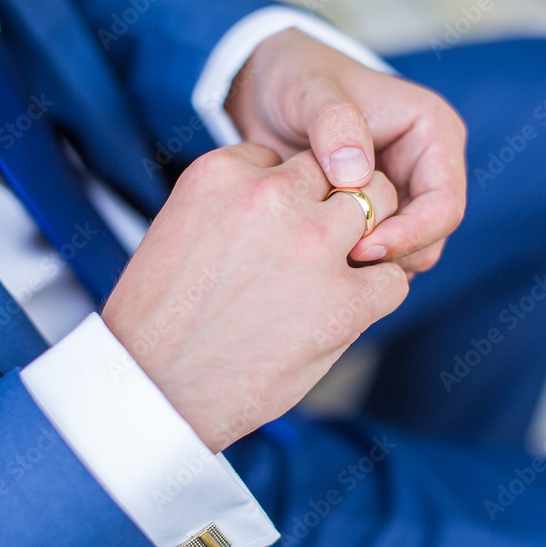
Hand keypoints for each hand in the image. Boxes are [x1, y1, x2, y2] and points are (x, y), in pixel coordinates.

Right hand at [101, 145, 406, 451]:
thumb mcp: (178, 227)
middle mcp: (270, 197)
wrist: (154, 390)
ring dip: (370, 236)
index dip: (291, 194)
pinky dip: (378, 292)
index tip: (278, 228)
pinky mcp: (344, 301)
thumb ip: (234, 203)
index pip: (285, 157)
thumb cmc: (159, 318)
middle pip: (339, 170)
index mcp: (221, 173)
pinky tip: (348, 310)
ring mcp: (311, 246)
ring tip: (343, 272)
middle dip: (339, 201)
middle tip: (324, 243)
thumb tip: (288, 201)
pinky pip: (391, 277)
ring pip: (380, 207)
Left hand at [225, 28, 466, 275]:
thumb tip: (356, 174)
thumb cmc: (294, 78)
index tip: (360, 249)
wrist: (265, 93)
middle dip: (389, 257)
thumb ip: (333, 123)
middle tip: (335, 262)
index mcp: (433, 133)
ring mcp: (403, 195)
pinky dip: (351, 265)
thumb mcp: (308, 89)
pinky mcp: (377, 215)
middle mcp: (427, 168)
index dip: (410, 236)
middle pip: (430, 239)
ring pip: (406, 255)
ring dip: (370, 267)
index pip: (444, 206)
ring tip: (321, 259)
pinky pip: (377, 255)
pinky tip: (314, 259)